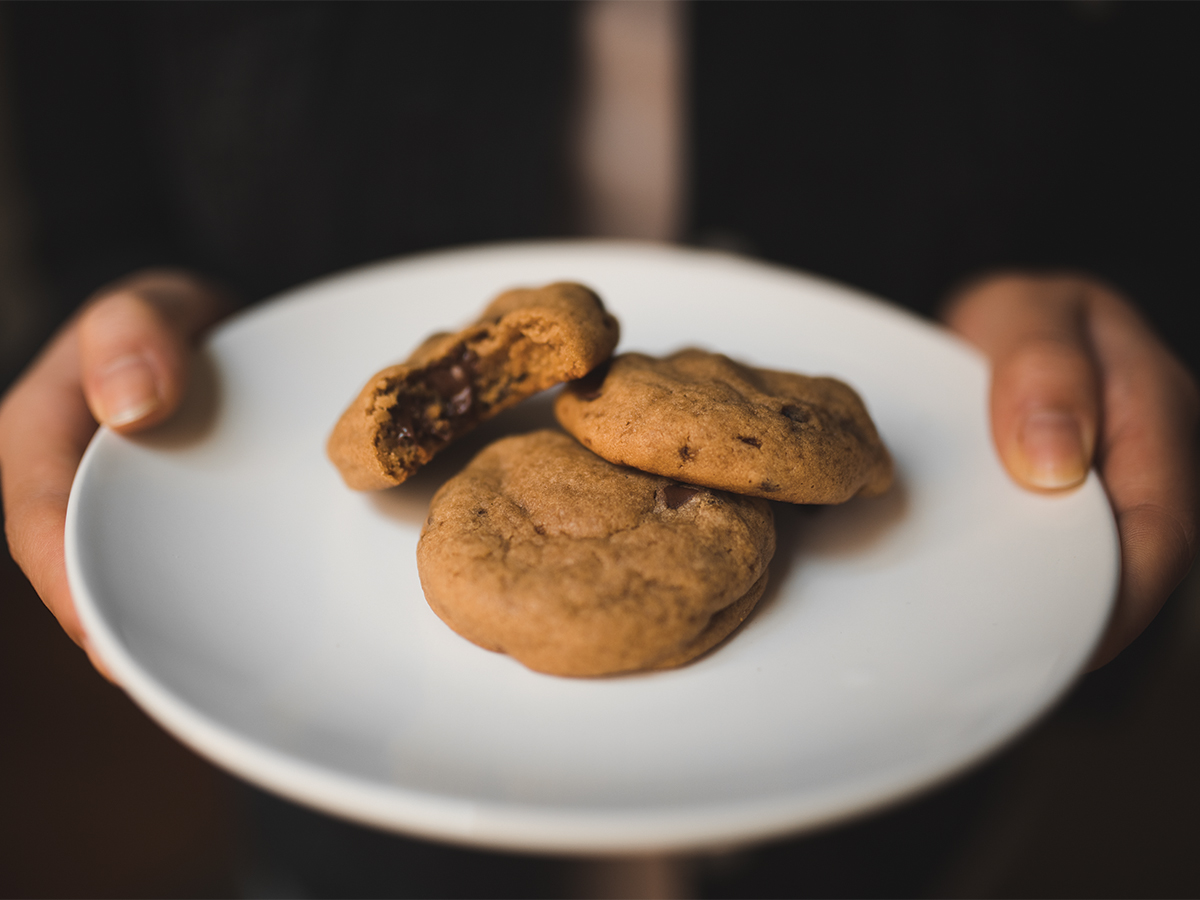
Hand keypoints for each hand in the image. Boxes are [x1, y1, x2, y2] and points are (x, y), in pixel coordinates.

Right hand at [0, 270, 228, 676]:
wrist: (207, 340)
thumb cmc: (166, 325)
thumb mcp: (149, 303)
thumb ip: (132, 329)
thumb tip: (132, 406)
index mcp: (39, 439)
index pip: (39, 521)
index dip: (66, 584)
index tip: (109, 642)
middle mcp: (69, 496)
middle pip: (83, 577)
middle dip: (120, 636)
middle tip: (176, 693)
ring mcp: (117, 525)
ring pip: (131, 591)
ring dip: (164, 638)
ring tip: (216, 690)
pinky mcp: (165, 542)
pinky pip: (174, 583)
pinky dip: (202, 612)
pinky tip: (247, 648)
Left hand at [943, 273, 1197, 666]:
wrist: (1011, 327)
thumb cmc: (1019, 319)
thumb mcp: (1023, 314)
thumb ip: (1042, 372)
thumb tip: (1054, 466)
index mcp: (1158, 412)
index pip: (1162, 527)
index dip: (1121, 592)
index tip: (1067, 636)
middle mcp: (1155, 465)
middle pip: (1142, 563)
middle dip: (1091, 619)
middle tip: (1020, 666)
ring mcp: (1127, 492)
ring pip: (1108, 569)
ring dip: (1064, 608)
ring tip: (1003, 655)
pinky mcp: (1089, 514)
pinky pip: (1075, 561)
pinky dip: (1041, 587)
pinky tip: (1001, 615)